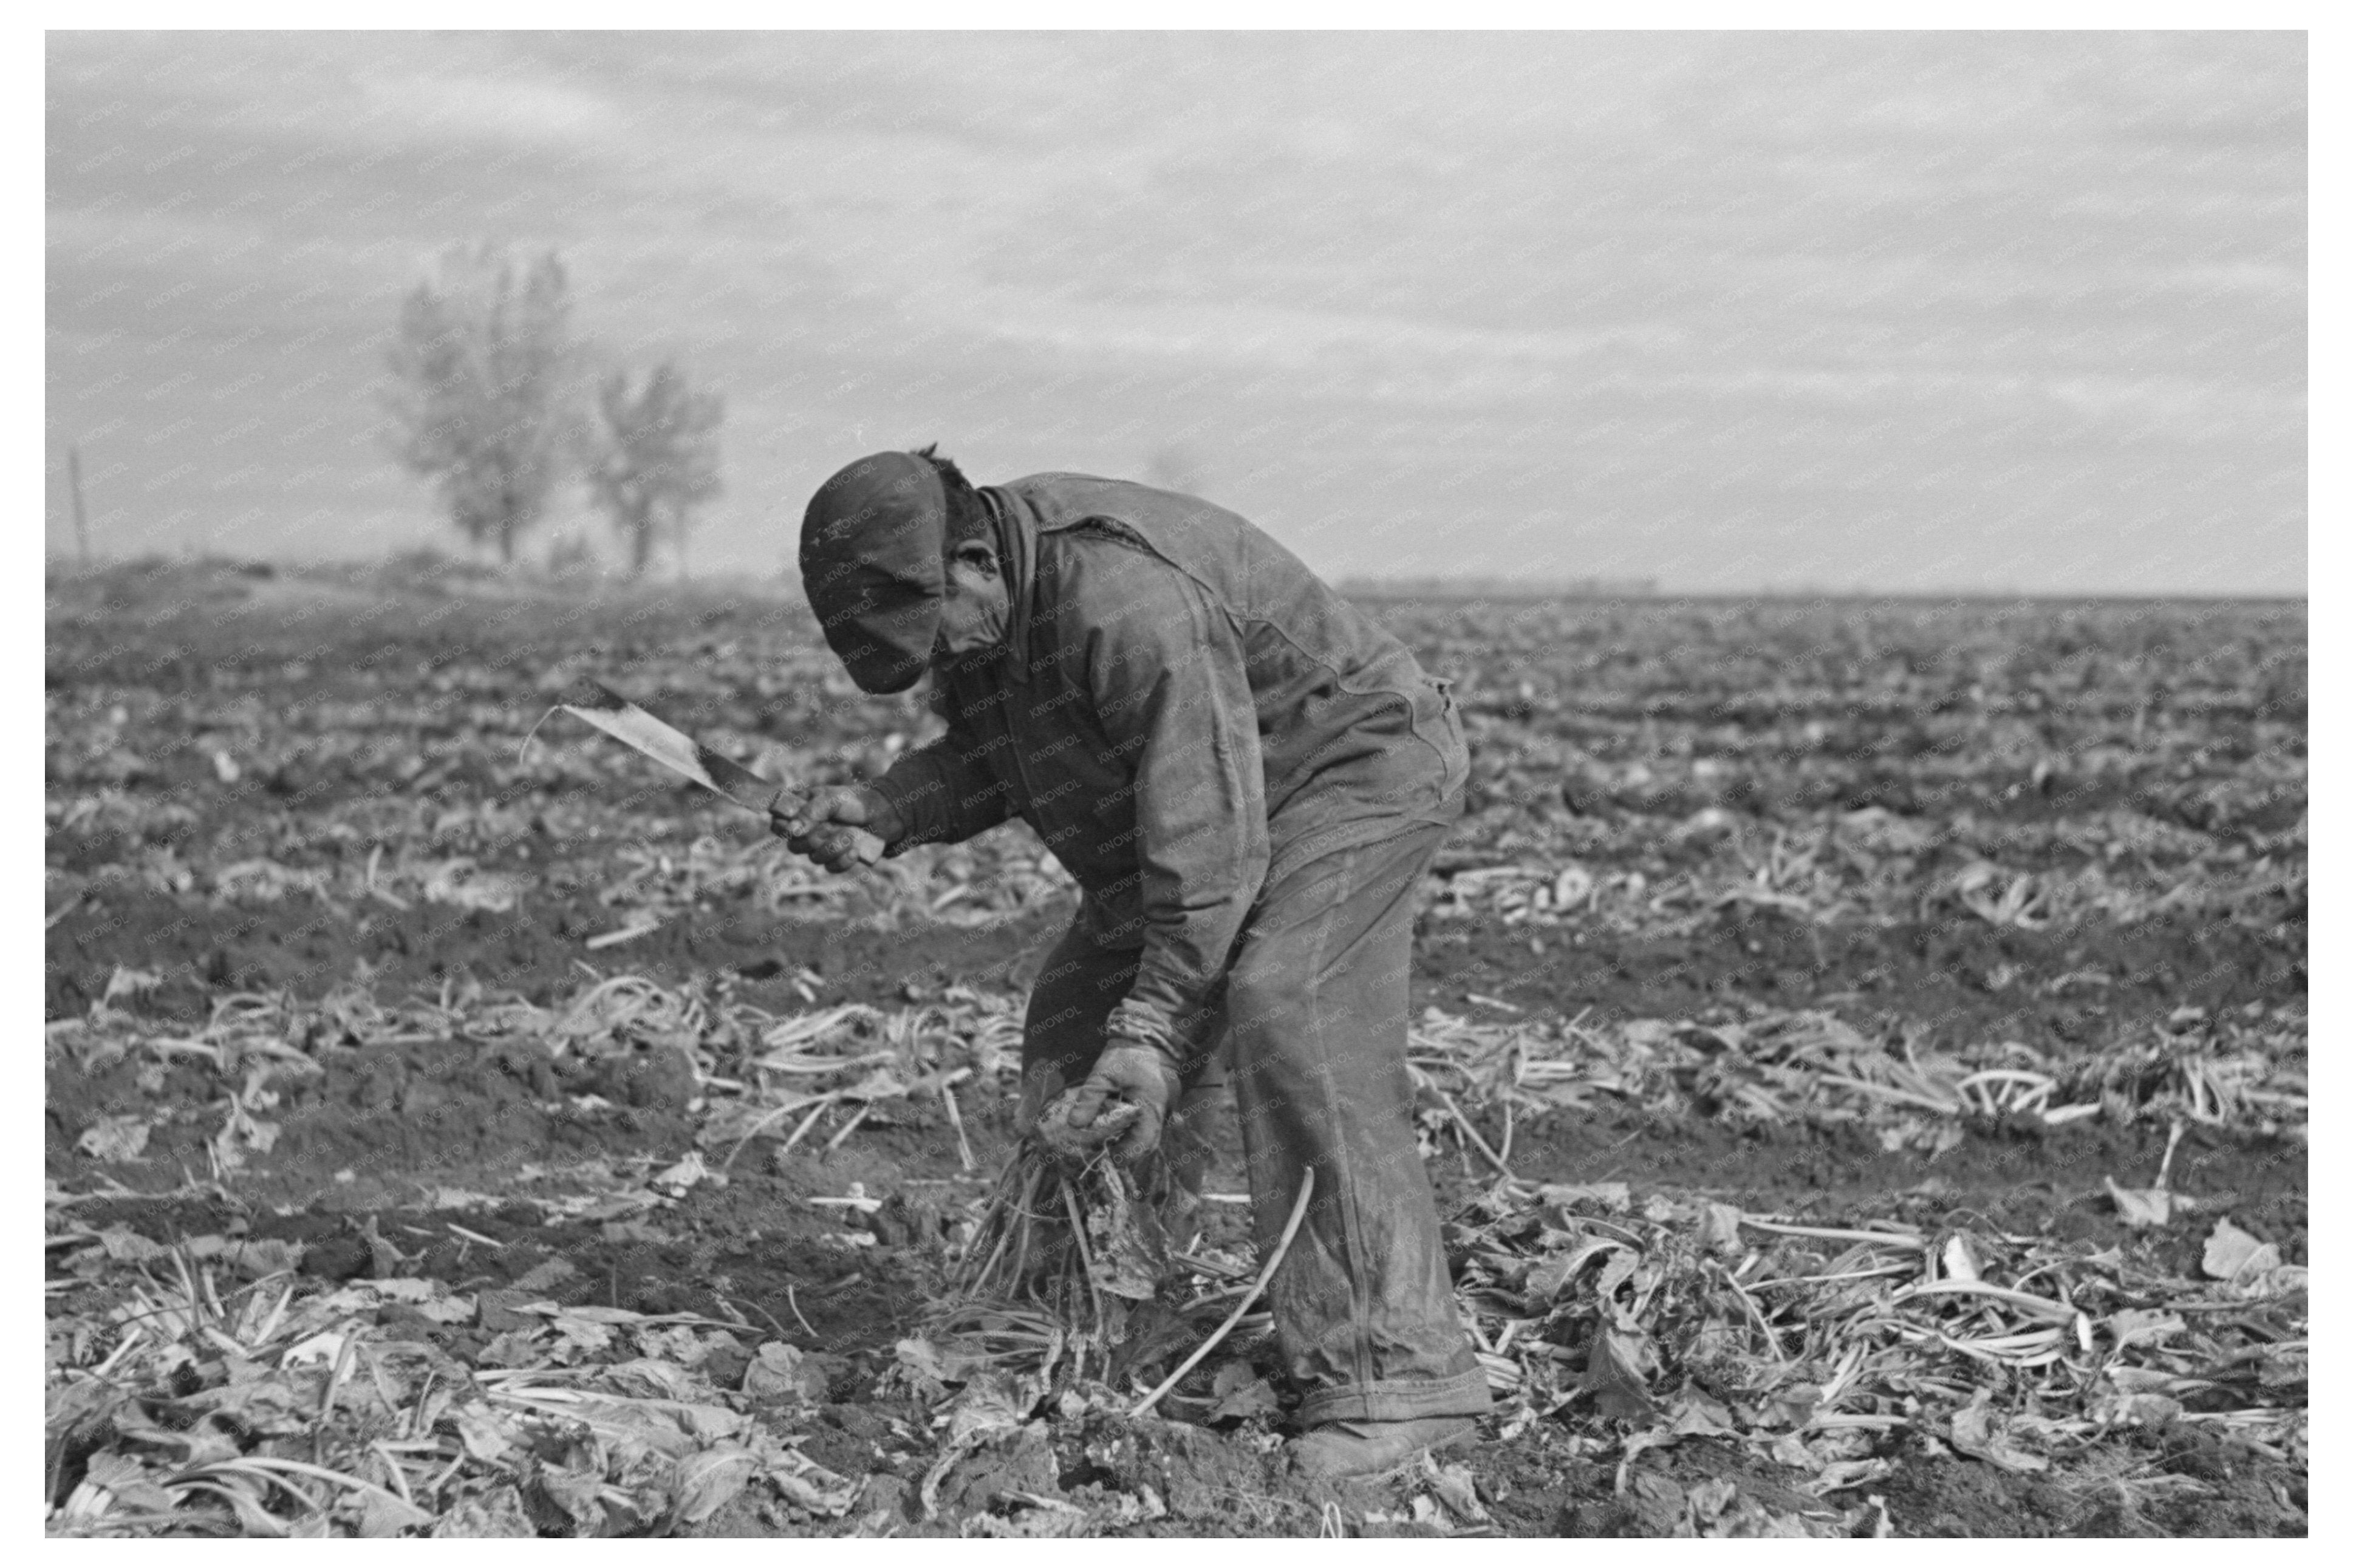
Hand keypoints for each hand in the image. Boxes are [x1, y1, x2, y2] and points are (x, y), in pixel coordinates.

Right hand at [770, 785, 901, 871]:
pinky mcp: (839, 858)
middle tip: (831, 828)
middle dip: (813, 839)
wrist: (887, 813)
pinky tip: (855, 850)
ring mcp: (823, 846)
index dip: (782, 829)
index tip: (796, 827)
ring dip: (832, 848)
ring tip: (850, 835)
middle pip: (794, 846)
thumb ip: (811, 811)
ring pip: (814, 859)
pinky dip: (843, 860)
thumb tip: (792, 831)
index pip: (778, 824)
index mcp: (802, 811)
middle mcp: (809, 830)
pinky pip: (831, 868)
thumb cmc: (857, 801)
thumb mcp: (833, 799)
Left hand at [1062, 1040, 1183, 1161]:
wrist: (1146, 1041)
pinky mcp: (1161, 1108)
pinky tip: (1121, 1132)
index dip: (1127, 1153)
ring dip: (1132, 1144)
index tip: (1109, 1156)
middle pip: (1148, 1144)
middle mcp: (1161, 1112)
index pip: (1143, 1141)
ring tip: (1112, 1145)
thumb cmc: (1125, 1056)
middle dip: (1129, 1153)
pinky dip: (1136, 1133)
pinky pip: (1150, 1127)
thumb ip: (1090, 1098)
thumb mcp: (1103, 1074)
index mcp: (1150, 1105)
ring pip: (1150, 1137)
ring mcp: (1164, 1111)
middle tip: (1108, 1155)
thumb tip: (1075, 1124)